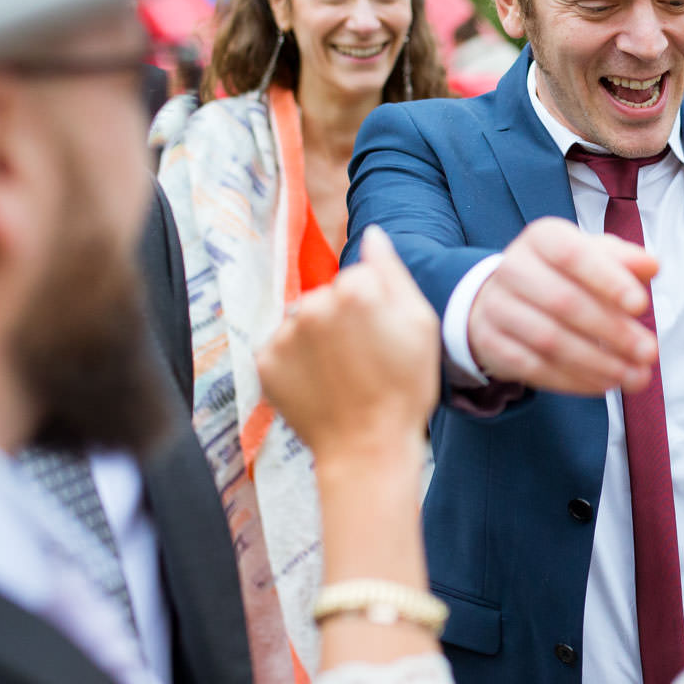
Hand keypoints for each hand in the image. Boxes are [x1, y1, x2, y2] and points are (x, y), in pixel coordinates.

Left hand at [259, 226, 439, 467]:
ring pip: (303, 322)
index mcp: (354, 289)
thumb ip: (392, 272)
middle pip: (328, 297)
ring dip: (317, 339)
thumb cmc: (404, 388)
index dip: (375, 307)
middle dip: (342, 319)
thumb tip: (371, 234)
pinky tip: (320, 384)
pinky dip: (297, 362)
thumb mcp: (419, 323)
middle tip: (364, 359)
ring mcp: (285, 334)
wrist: (368, 448)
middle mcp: (312, 304)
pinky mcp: (265, 362)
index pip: (359, 278)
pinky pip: (282, 348)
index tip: (383, 337)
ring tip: (342, 375)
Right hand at [466, 217, 660, 394]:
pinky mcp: (491, 343)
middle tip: (648, 352)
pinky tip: (603, 384)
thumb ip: (623, 260)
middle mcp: (512, 268)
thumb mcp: (592, 257)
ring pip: (549, 340)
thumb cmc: (561, 274)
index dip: (608, 280)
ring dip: (597, 363)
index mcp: (542, 239)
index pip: (573, 255)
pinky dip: (573, 380)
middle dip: (612, 331)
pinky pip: (533, 368)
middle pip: (563, 302)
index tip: (641, 305)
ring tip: (633, 376)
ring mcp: (496, 307)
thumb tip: (651, 265)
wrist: (502, 297)